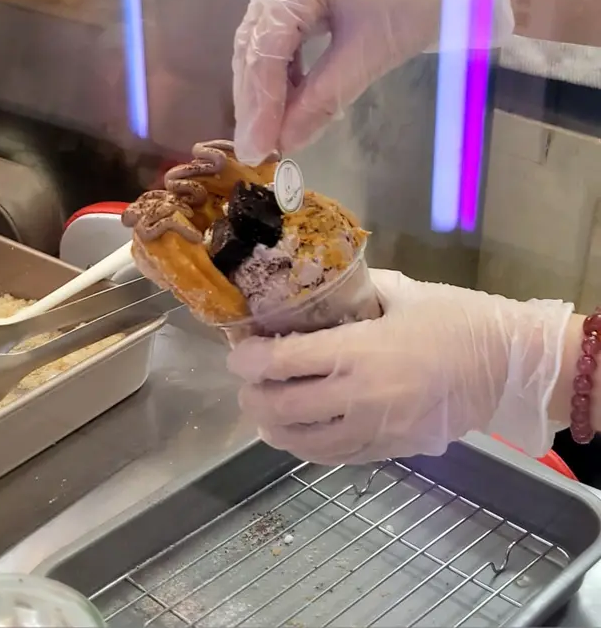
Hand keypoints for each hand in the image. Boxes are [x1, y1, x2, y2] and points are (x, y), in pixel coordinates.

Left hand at [227, 270, 571, 464]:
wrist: (507, 367)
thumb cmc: (457, 320)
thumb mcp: (404, 292)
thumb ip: (358, 289)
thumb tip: (323, 286)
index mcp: (359, 351)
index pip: (284, 362)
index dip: (250, 360)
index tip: (237, 354)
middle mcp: (359, 397)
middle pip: (283, 409)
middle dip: (252, 398)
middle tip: (247, 384)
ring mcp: (374, 431)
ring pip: (303, 443)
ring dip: (273, 429)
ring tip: (263, 413)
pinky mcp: (389, 451)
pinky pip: (335, 458)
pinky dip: (307, 447)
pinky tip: (298, 436)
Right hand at [232, 0, 512, 164]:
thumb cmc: (421, 5)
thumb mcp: (370, 55)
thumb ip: (321, 100)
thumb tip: (285, 144)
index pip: (266, 45)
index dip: (259, 102)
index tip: (255, 147)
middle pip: (255, 43)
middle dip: (256, 99)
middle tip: (255, 149)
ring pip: (263, 43)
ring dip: (265, 91)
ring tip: (268, 134)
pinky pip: (282, 39)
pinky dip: (283, 76)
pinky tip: (288, 106)